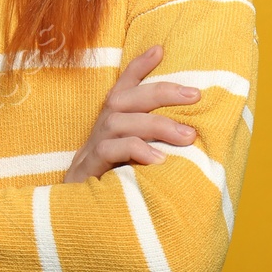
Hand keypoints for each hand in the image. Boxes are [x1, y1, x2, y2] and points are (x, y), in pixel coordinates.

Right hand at [63, 46, 200, 184]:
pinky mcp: (88, 169)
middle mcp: (99, 131)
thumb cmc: (113, 189)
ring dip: (156, 124)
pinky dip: (135, 149)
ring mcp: (90, 149)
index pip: (122, 88)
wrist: (77, 223)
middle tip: (195, 94)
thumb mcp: (133, 163)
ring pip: (120, 122)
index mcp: (109, 125)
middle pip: (124, 99)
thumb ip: (152, 147)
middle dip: (161, 91)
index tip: (160, 49)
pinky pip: (109, 150)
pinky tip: (159, 160)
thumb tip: (190, 136)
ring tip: (187, 136)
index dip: (138, 67)